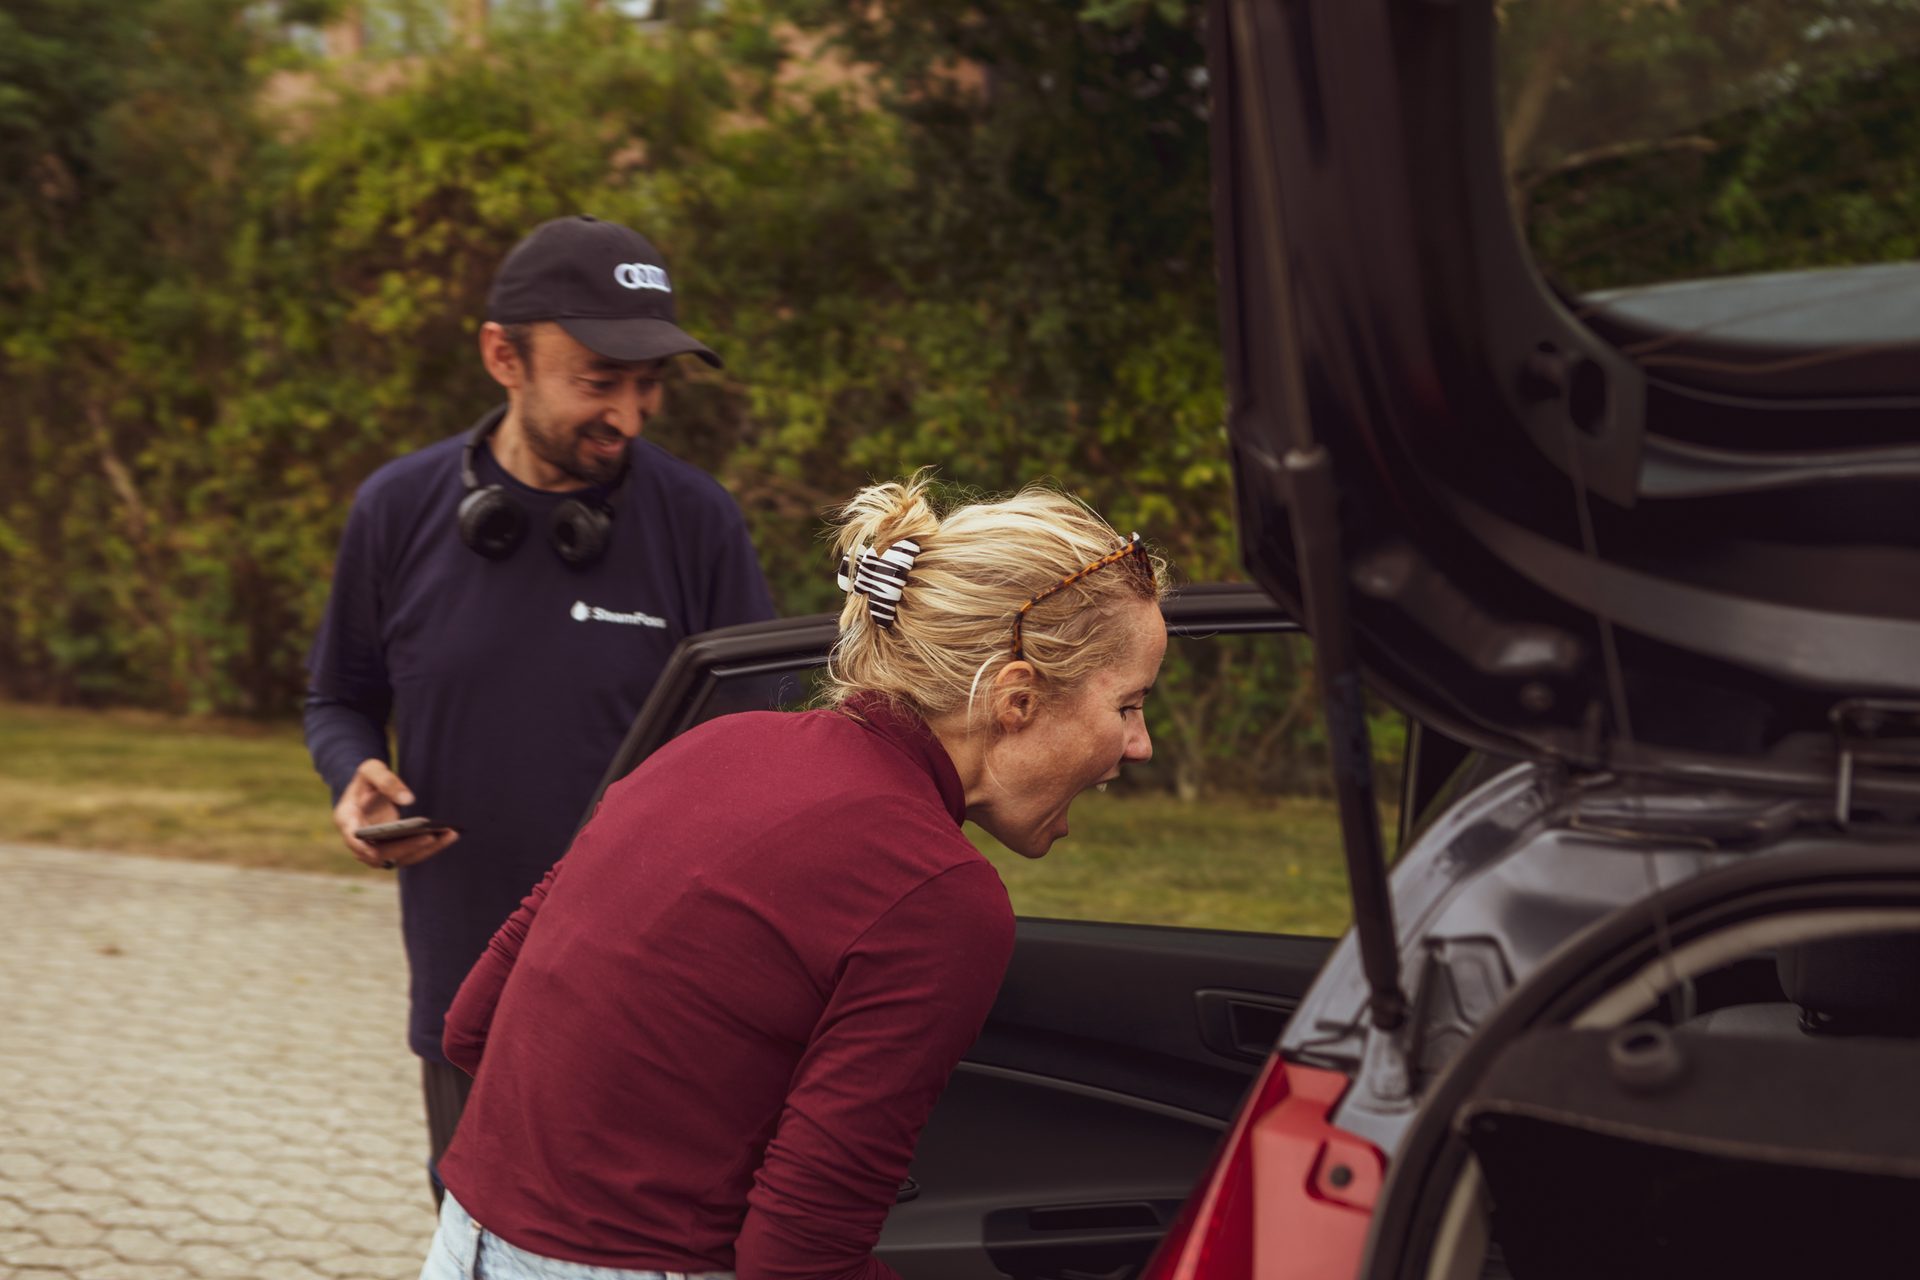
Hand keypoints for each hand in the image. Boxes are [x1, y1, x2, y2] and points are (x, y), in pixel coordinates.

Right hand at [332, 758, 460, 869]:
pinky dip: (430, 847)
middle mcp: (359, 842)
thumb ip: (386, 780)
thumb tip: (408, 799)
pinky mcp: (391, 852)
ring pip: (399, 858)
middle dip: (406, 847)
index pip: (354, 839)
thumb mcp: (371, 769)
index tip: (377, 850)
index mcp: (347, 820)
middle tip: (432, 835)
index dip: (364, 847)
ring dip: (425, 850)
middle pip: (381, 854)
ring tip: (450, 834)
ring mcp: (375, 850)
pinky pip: (410, 854)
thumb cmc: (367, 780)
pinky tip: (450, 834)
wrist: (366, 791)